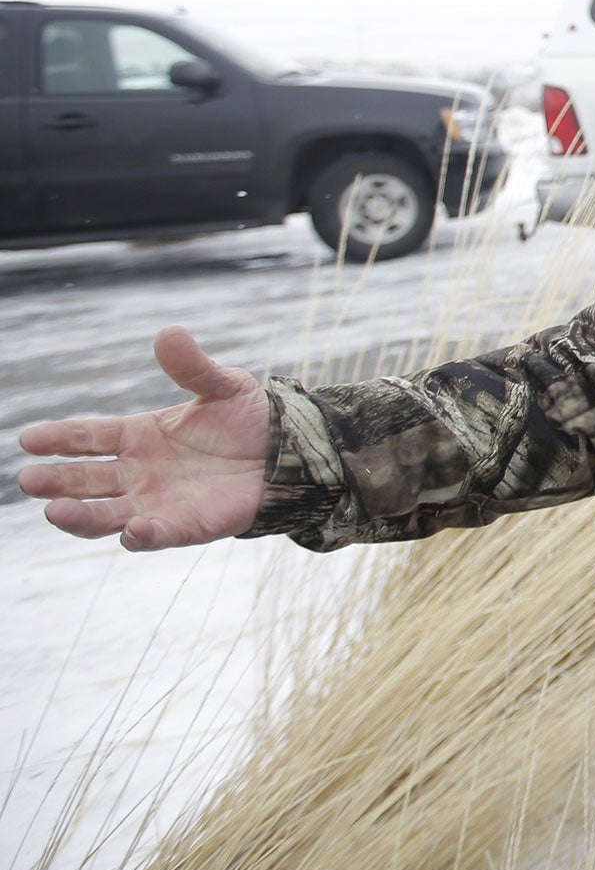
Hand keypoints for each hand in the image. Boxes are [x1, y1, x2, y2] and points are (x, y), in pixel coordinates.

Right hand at [18, 327, 268, 549]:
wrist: (291, 452)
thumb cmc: (249, 418)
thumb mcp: (223, 385)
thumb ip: (193, 366)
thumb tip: (169, 332)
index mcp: (139, 435)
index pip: (89, 436)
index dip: (59, 437)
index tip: (29, 438)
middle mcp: (139, 472)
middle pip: (86, 480)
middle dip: (56, 481)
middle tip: (29, 479)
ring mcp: (159, 502)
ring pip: (107, 514)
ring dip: (81, 516)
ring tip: (55, 512)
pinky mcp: (187, 526)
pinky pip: (158, 536)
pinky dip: (142, 537)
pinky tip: (131, 532)